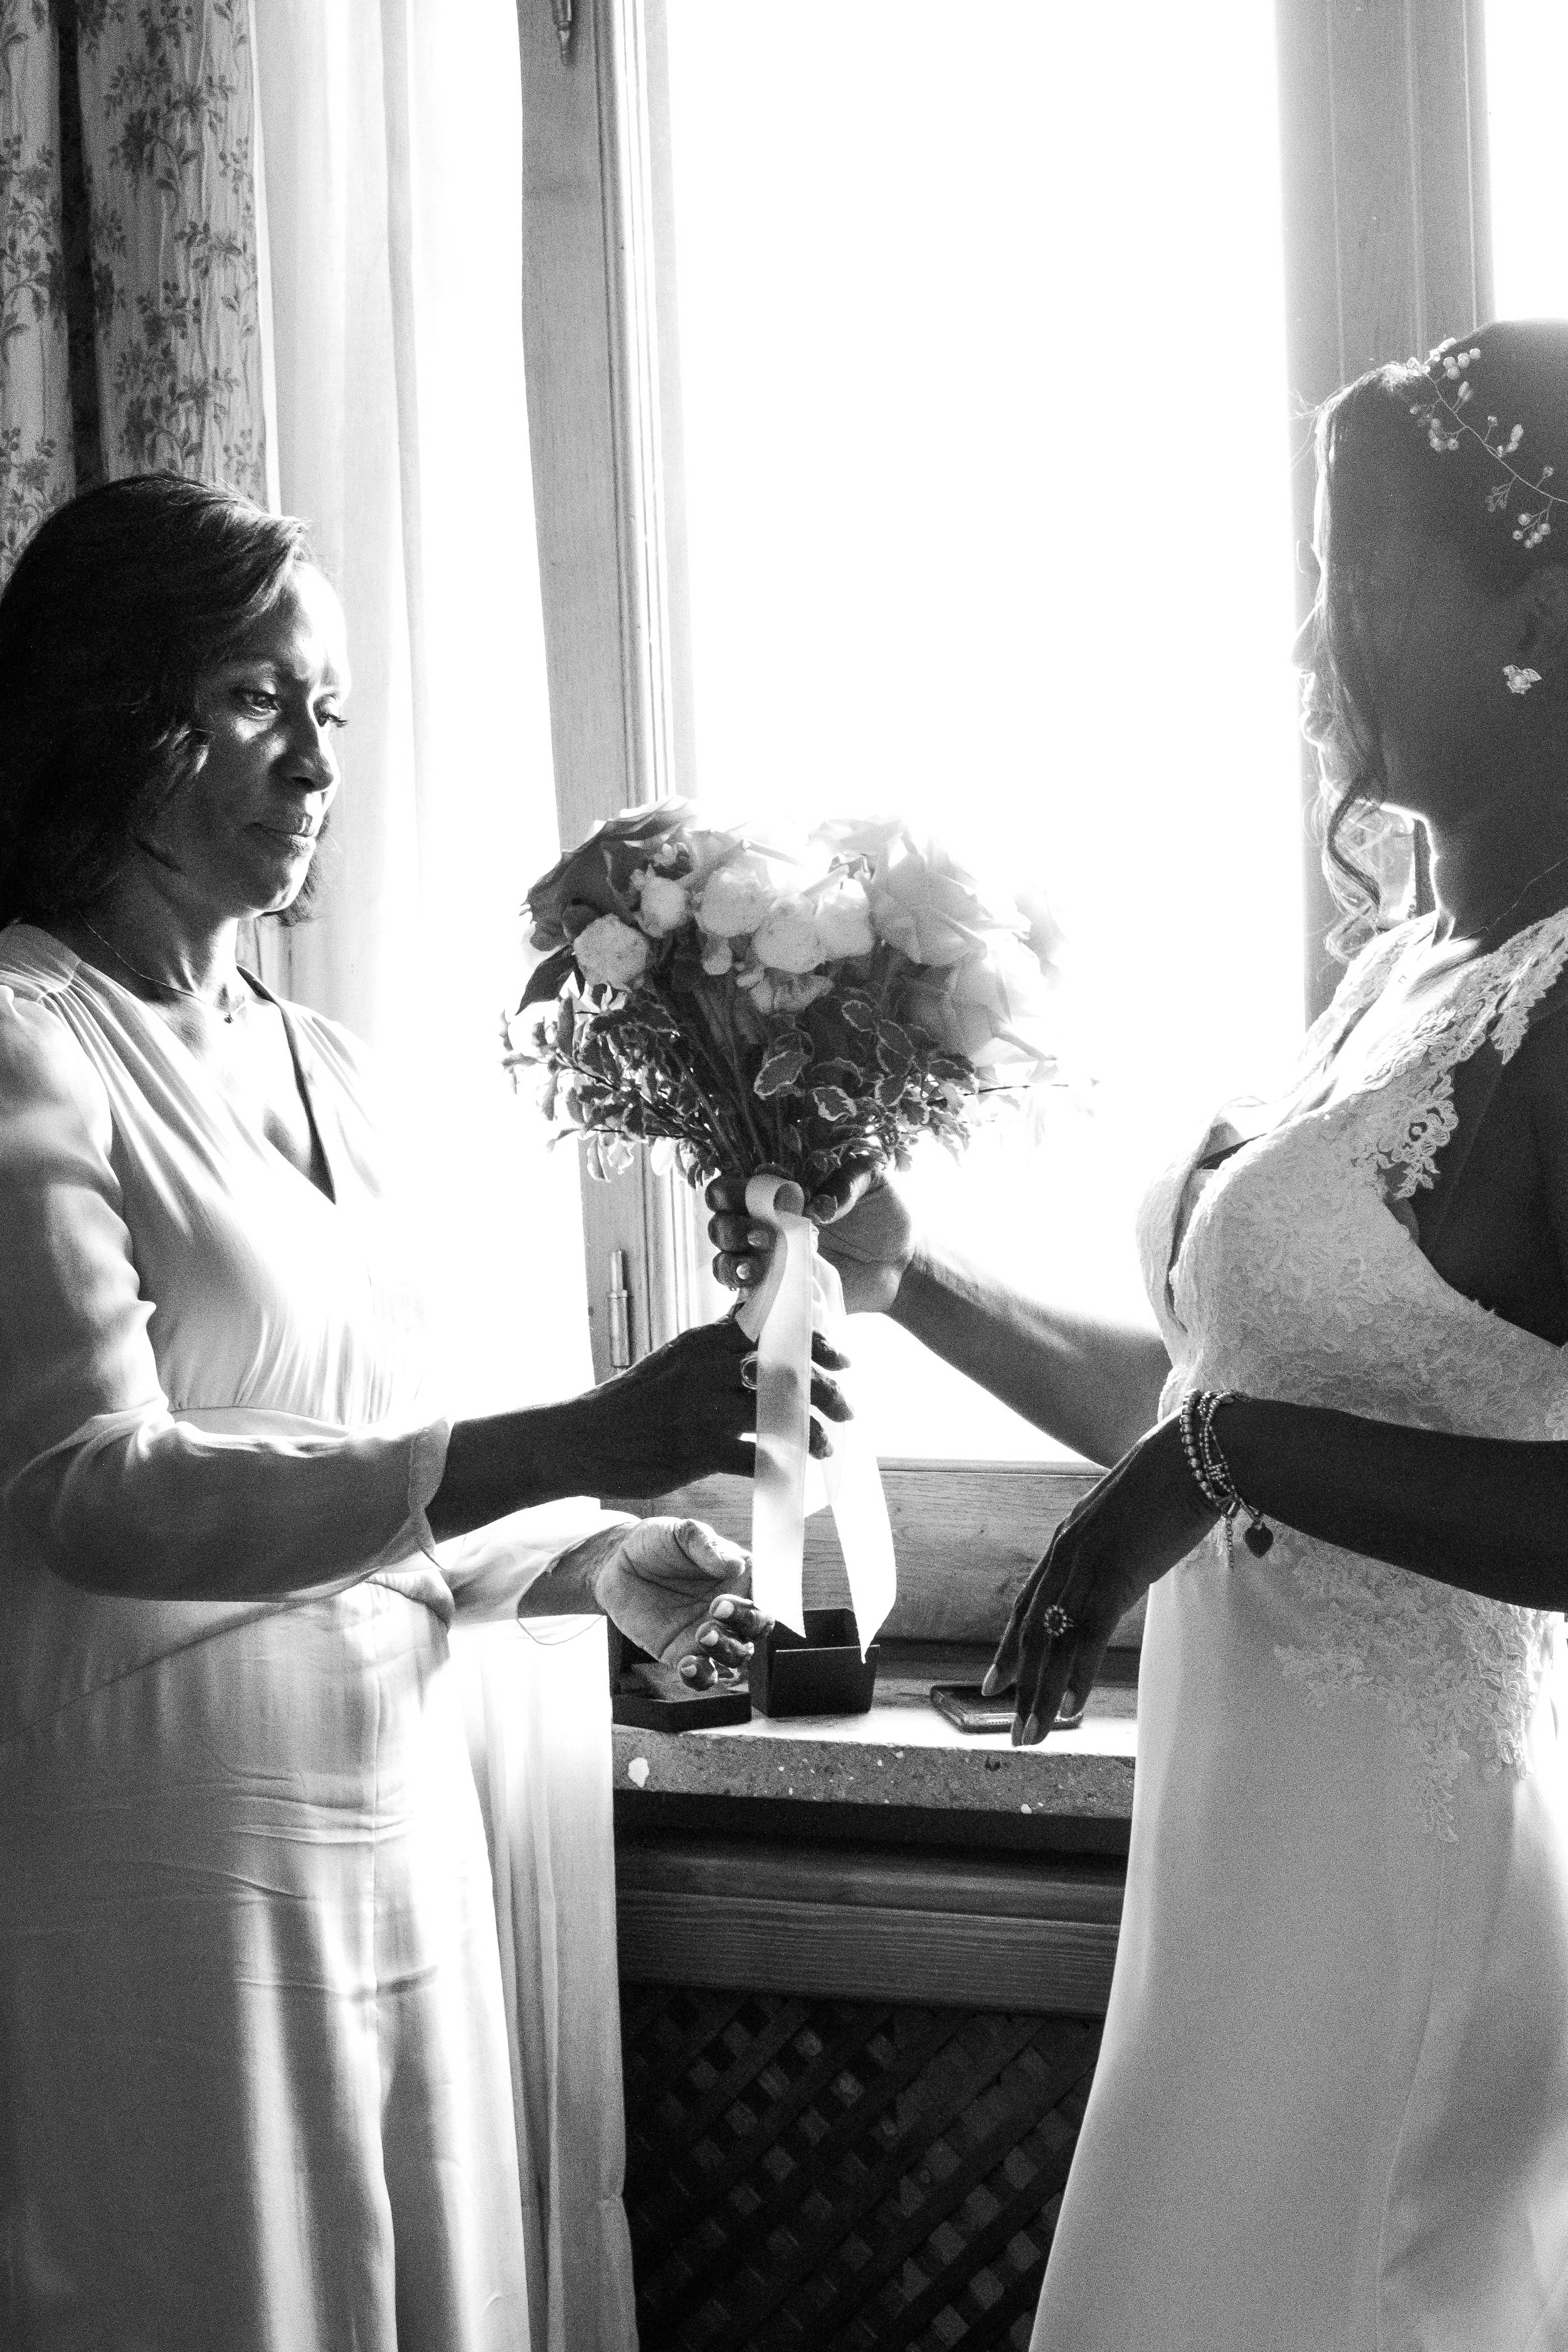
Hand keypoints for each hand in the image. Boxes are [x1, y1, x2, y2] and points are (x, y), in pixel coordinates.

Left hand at [571, 1515, 771, 1680]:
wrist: (617, 1565)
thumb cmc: (657, 1543)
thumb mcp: (681, 1532)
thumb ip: (705, 1546)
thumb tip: (736, 1565)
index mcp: (741, 1578)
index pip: (769, 1592)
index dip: (766, 1597)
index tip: (746, 1591)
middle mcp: (732, 1610)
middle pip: (759, 1628)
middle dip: (747, 1622)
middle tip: (717, 1607)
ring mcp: (709, 1635)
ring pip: (737, 1657)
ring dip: (726, 1650)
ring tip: (702, 1633)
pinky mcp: (683, 1654)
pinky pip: (702, 1674)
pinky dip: (701, 1675)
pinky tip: (690, 1664)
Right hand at [582, 1315, 851, 1495]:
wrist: (583, 1438)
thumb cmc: (635, 1400)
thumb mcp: (676, 1358)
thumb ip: (717, 1345)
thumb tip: (758, 1325)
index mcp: (706, 1341)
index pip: (775, 1331)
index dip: (816, 1343)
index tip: (843, 1358)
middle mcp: (709, 1368)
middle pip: (787, 1371)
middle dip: (826, 1391)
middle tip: (849, 1408)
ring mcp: (703, 1409)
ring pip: (778, 1415)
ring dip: (812, 1433)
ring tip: (827, 1446)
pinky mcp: (697, 1450)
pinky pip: (755, 1460)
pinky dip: (781, 1469)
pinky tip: (795, 1476)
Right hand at [706, 1160, 916, 1313]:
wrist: (901, 1263)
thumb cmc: (883, 1213)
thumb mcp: (873, 1181)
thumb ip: (846, 1180)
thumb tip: (816, 1206)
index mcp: (780, 1190)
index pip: (736, 1183)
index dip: (733, 1188)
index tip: (752, 1196)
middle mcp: (766, 1221)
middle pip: (720, 1220)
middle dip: (730, 1227)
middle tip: (762, 1236)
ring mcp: (769, 1257)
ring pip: (724, 1255)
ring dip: (730, 1259)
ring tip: (757, 1266)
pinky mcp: (778, 1288)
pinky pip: (742, 1289)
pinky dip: (741, 1285)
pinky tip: (758, 1282)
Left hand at [984, 1414, 1216, 1741]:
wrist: (1197, 1452)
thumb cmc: (1173, 1479)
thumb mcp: (1131, 1516)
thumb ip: (1116, 1543)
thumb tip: (1125, 1562)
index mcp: (1068, 1538)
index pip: (1029, 1604)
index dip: (1009, 1647)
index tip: (994, 1683)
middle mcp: (1067, 1552)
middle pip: (1032, 1630)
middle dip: (1021, 1685)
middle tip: (1013, 1729)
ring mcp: (1088, 1562)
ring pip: (1054, 1640)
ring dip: (1043, 1693)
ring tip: (1034, 1734)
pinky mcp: (1116, 1573)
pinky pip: (1088, 1634)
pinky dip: (1077, 1674)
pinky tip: (1070, 1708)